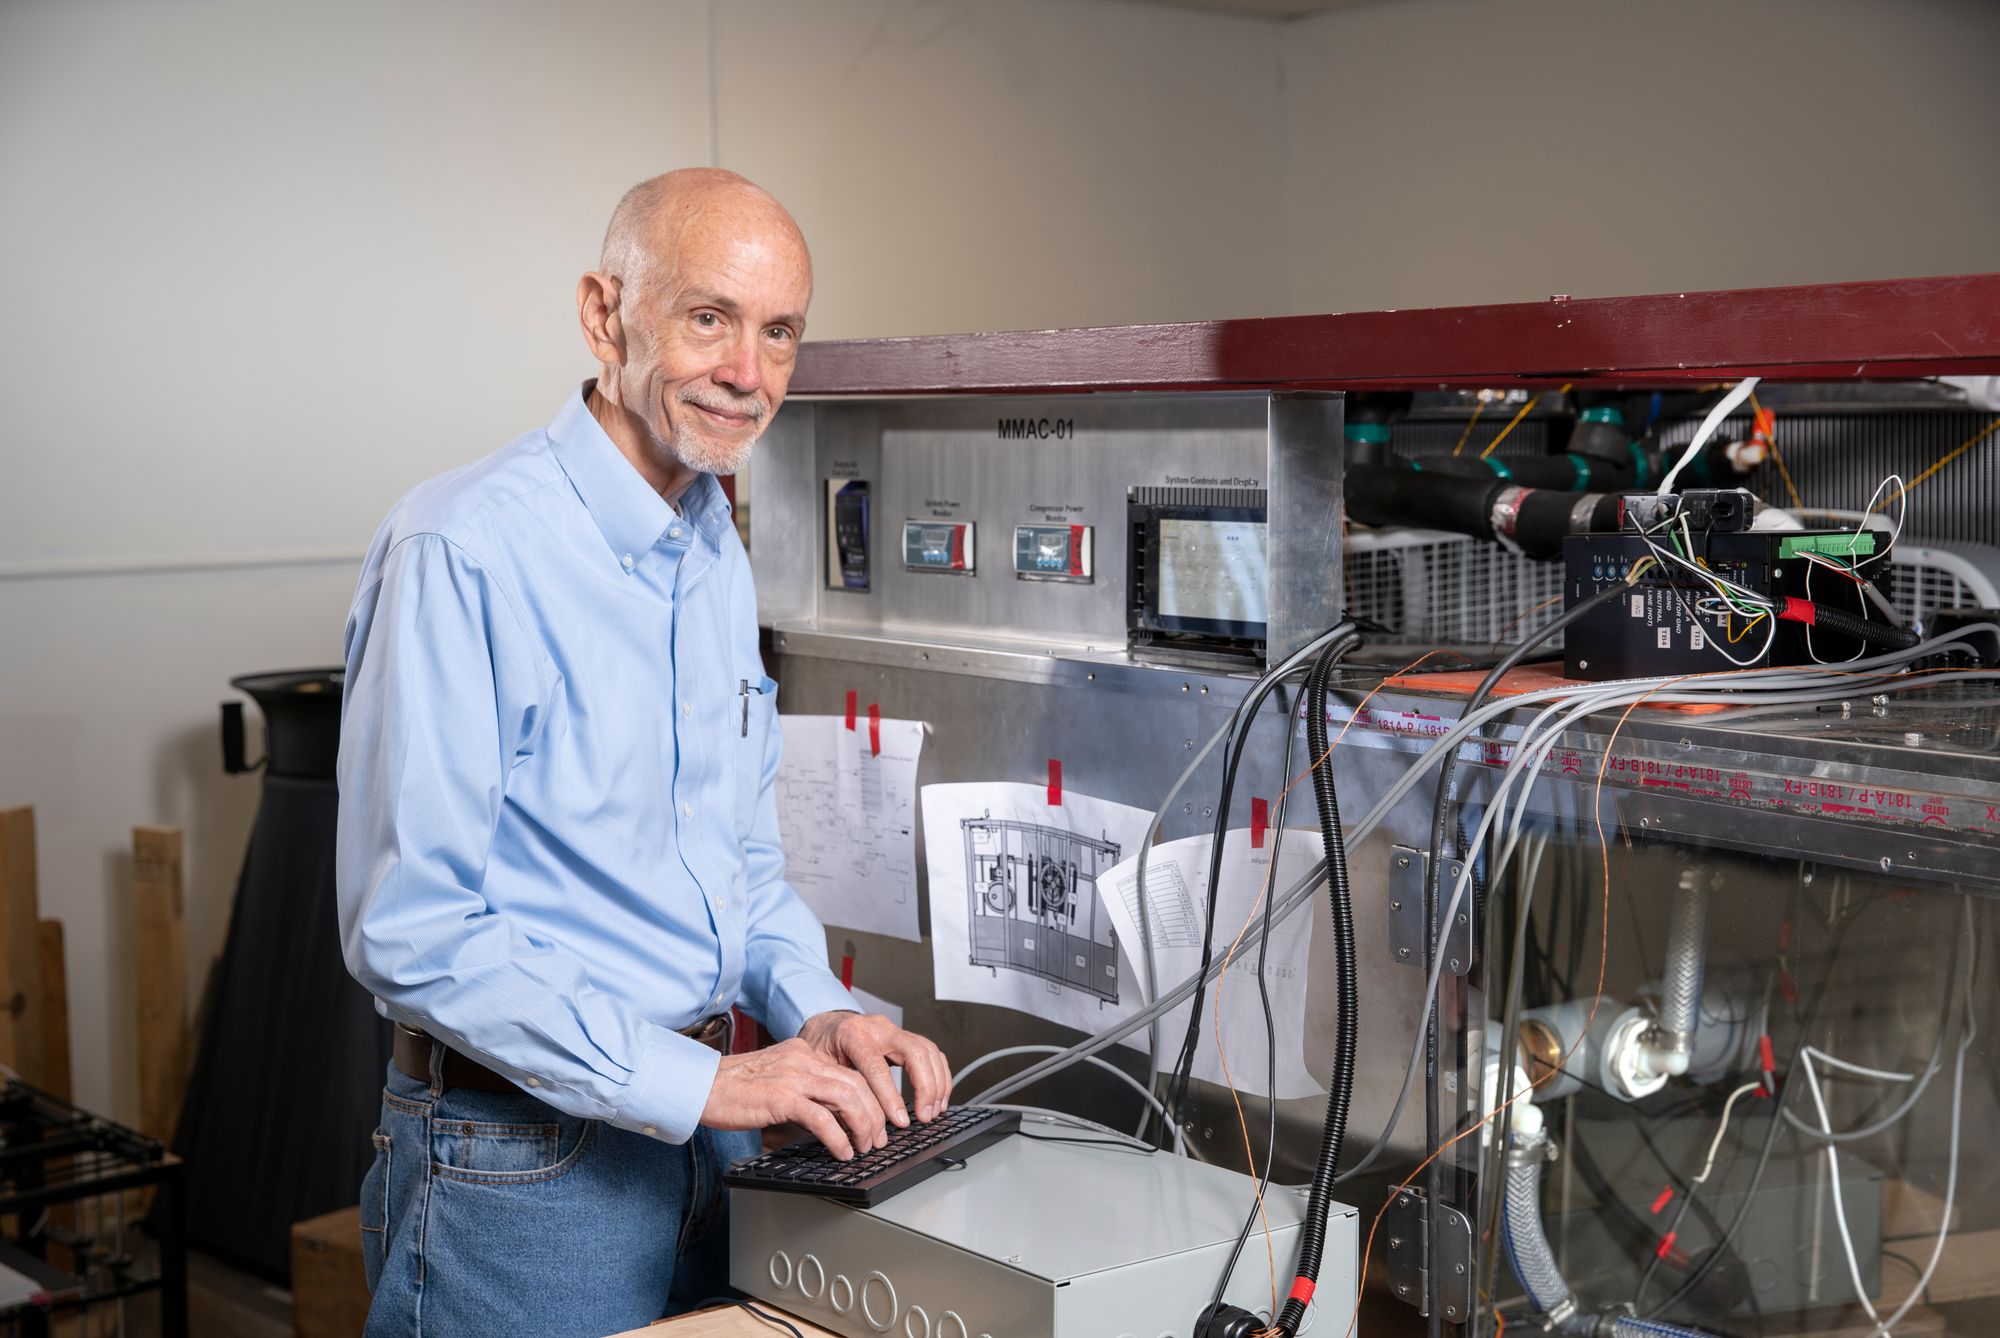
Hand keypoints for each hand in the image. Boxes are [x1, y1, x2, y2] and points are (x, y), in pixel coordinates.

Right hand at [698, 1038, 889, 1159]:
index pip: (849, 1072)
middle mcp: (802, 1060)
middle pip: (856, 1084)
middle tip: (876, 1139)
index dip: (869, 1098)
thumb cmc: (732, 1088)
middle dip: (873, 1115)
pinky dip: (838, 1138)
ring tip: (863, 1147)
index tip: (875, 1120)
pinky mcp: (781, 1098)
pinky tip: (841, 1151)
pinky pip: (822, 1118)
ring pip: (847, 1098)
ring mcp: (793, 1077)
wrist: (700, 1085)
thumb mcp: (775, 1077)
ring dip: (862, 1126)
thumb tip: (826, 1115)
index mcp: (802, 1052)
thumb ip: (800, 1087)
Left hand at [797, 1010, 952, 1128]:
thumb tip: (847, 1125)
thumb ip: (832, 1090)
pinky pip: (931, 1053)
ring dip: (937, 1083)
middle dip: (924, 1087)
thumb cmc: (819, 1047)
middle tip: (925, 1116)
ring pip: (928, 1051)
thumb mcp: (816, 1066)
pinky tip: (938, 1097)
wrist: (825, 1026)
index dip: (891, 1097)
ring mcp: (894, 1031)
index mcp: (852, 1034)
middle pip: (914, 1052)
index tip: (900, 1122)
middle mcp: (878, 1028)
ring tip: (934, 1111)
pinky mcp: (905, 1038)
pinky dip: (939, 1075)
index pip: (877, 1066)